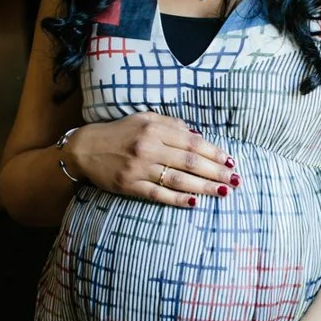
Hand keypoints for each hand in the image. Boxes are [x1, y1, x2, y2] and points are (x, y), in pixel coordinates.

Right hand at [64, 112, 238, 207]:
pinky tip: (195, 202)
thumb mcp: (145, 118)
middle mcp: (148, 147)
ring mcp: (139, 168)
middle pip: (190, 162)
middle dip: (216, 172)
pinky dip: (178, 199)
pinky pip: (158, 194)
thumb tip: (199, 136)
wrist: (84, 148)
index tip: (230, 161)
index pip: (192, 142)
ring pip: (178, 179)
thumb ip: (173, 125)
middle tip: (235, 180)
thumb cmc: (120, 132)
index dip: (214, 152)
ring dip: (204, 187)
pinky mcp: (129, 186)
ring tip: (223, 192)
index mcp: (154, 129)